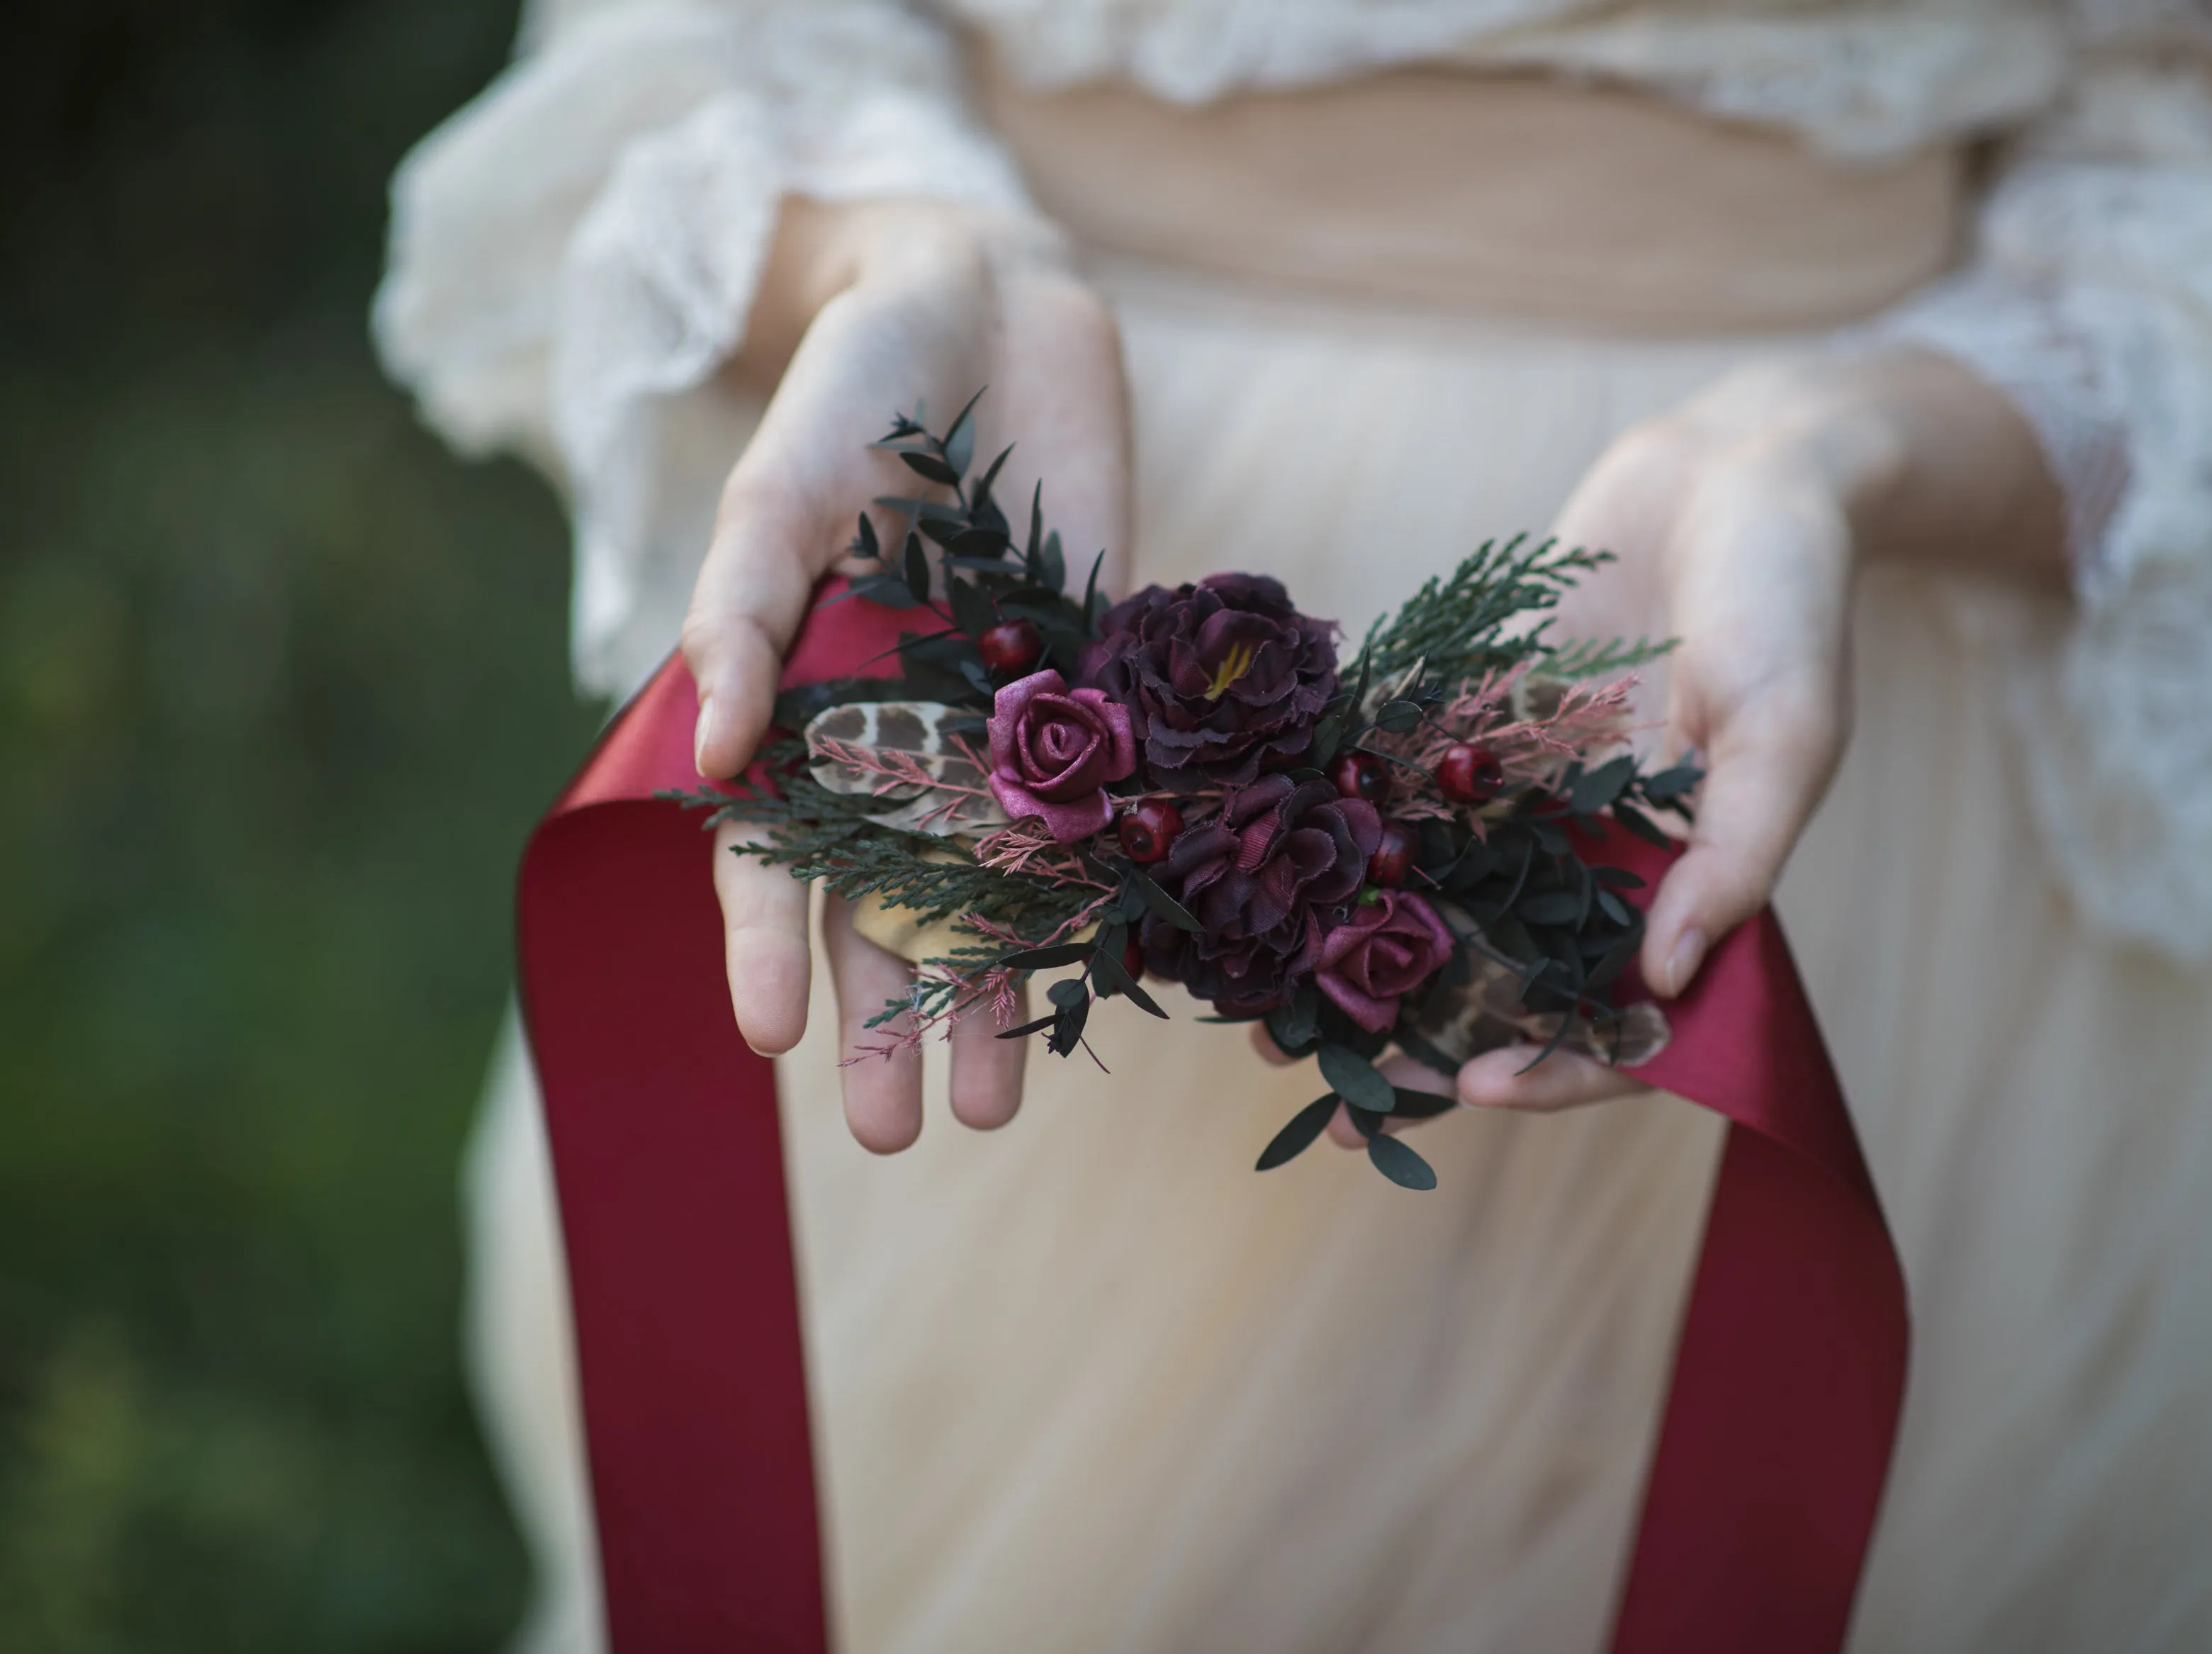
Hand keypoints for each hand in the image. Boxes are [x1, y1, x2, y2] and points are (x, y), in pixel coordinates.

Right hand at [686, 197, 1130, 1151]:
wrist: (991, 310)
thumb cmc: (856, 389)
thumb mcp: (777, 495)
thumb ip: (741, 618)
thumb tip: (710, 756)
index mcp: (802, 707)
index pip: (771, 859)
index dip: (767, 949)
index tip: (768, 1042)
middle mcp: (898, 739)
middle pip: (886, 909)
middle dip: (887, 1021)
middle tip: (892, 1138)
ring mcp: (1001, 726)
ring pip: (995, 893)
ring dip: (996, 997)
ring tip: (1000, 1113)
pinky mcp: (1099, 693)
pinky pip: (1101, 813)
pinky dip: (1105, 896)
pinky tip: (1114, 979)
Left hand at [1257, 348, 2064, 1122]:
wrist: (1735, 467)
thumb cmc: (1789, 598)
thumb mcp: (1788, 730)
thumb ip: (1733, 856)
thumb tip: (1669, 984)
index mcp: (1682, 885)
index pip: (1622, 1020)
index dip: (1555, 1066)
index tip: (1471, 1085)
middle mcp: (1597, 857)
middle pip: (1504, 980)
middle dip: (1416, 1037)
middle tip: (1322, 1090)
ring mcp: (1530, 794)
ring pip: (1435, 901)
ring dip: (1355, 954)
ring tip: (1261, 999)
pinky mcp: (1477, 723)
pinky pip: (1399, 790)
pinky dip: (1337, 828)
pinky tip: (1259, 861)